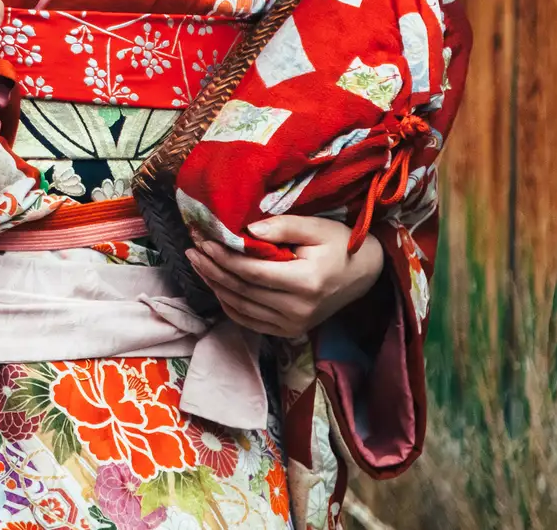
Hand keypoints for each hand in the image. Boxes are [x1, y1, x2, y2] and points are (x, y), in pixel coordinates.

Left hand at [185, 215, 384, 338]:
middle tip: (192, 249)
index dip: (223, 257)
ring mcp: (293, 324)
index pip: (251, 272)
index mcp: (305, 283)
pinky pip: (249, 321)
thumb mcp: (316, 227)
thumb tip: (247, 228)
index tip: (203, 240)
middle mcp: (298, 309)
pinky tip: (216, 285)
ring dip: (215, 285)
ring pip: (240, 307)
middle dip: (212, 268)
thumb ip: (282, 226)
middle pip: (241, 290)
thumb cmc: (340, 245)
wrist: (364, 275)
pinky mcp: (289, 331)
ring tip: (198, 263)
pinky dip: (228, 303)